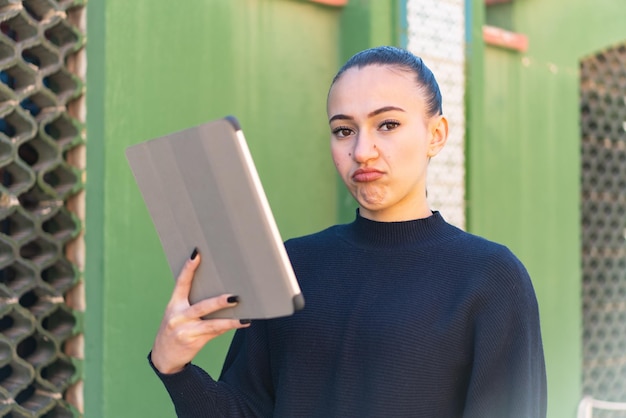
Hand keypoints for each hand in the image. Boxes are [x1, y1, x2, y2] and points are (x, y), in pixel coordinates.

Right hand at [150, 249, 250, 373]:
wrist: (164, 357)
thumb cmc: (176, 329)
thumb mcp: (178, 315)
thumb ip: (193, 304)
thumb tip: (220, 294)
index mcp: (174, 305)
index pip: (181, 283)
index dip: (188, 268)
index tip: (197, 254)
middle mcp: (178, 316)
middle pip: (201, 307)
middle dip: (218, 302)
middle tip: (234, 297)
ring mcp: (185, 330)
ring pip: (211, 324)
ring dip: (230, 321)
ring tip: (244, 318)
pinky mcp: (193, 341)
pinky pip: (214, 333)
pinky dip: (227, 328)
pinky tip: (241, 323)